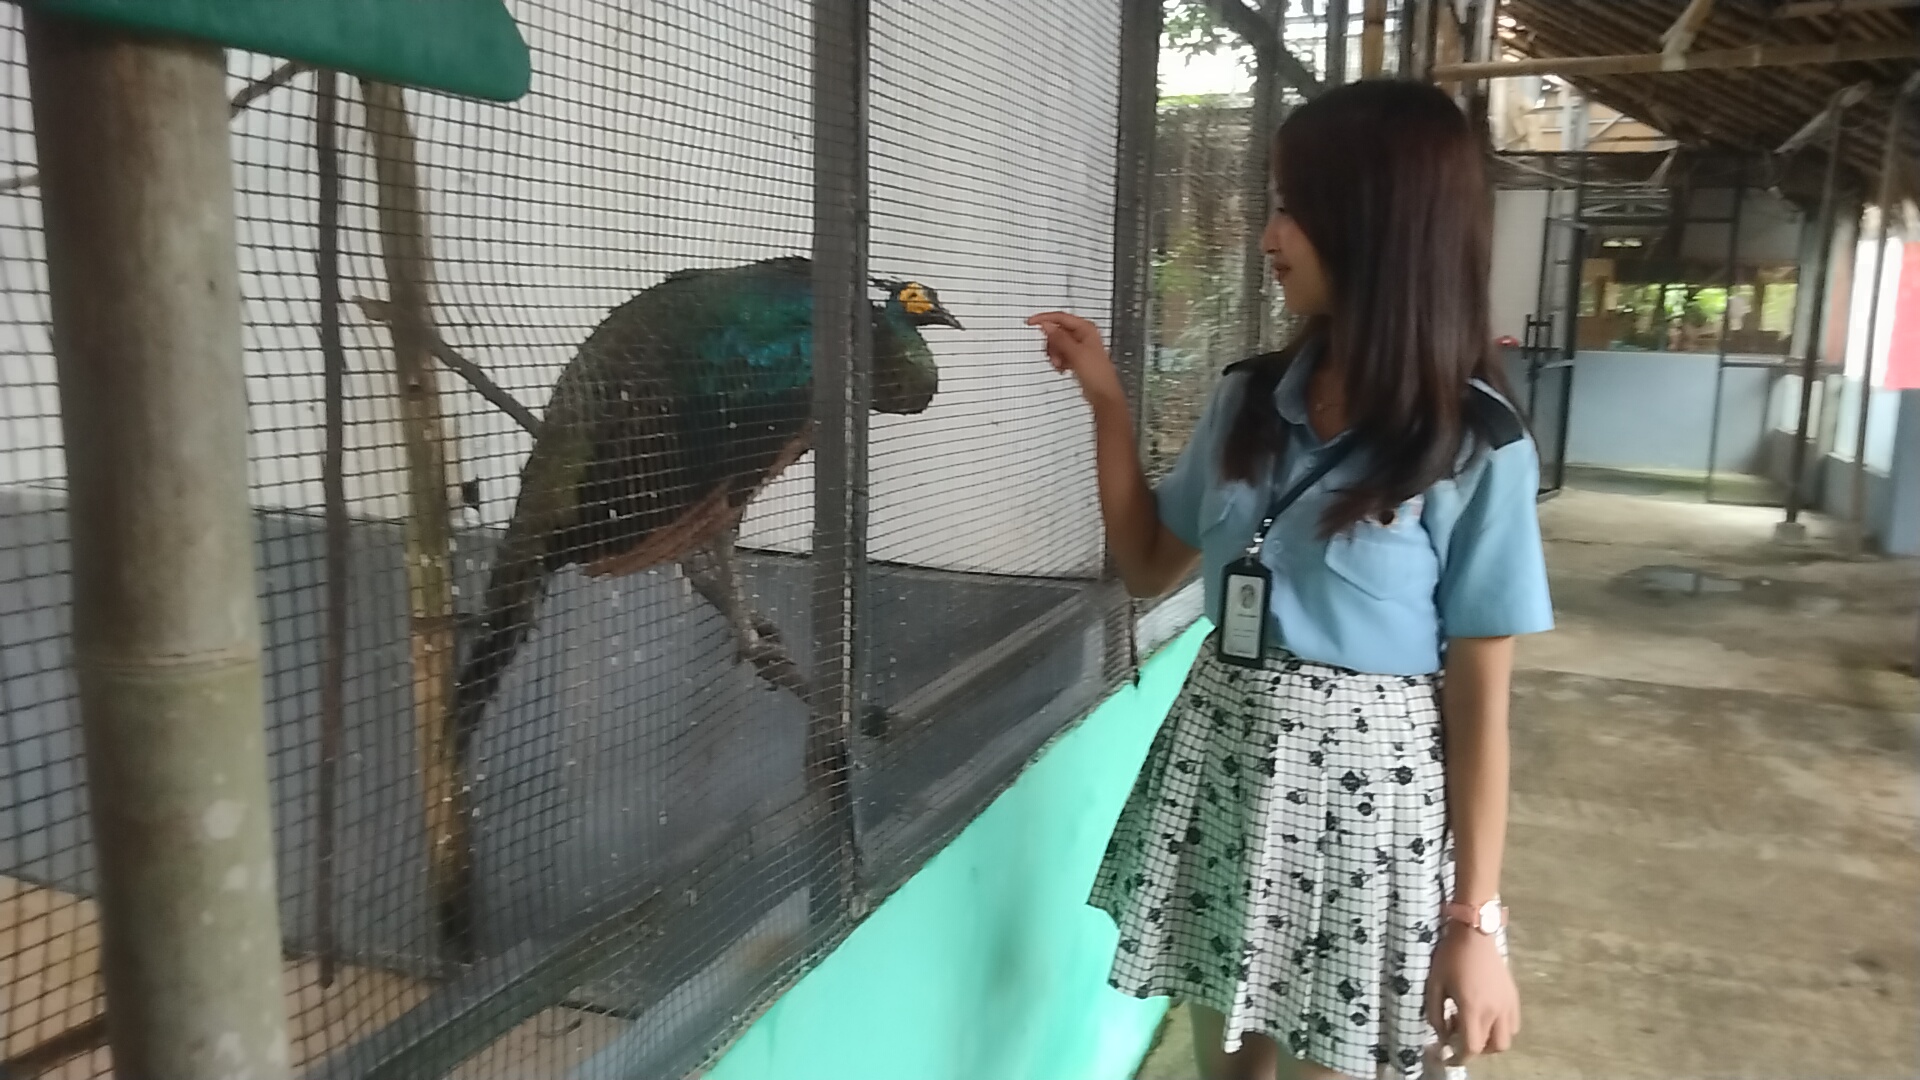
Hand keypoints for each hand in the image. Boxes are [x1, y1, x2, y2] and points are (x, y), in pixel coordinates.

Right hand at [1027, 311, 1124, 407]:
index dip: (1044, 318)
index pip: (1060, 317)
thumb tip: (1046, 325)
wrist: (1103, 393)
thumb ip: (1059, 338)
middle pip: (1056, 332)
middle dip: (1052, 345)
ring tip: (1060, 365)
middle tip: (1055, 356)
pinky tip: (1063, 368)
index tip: (1030, 322)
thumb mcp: (1075, 353)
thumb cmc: (1098, 374)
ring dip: (1055, 355)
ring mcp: (1079, 346)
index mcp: (1086, 328)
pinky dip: (1058, 361)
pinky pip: (1059, 354)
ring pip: (1056, 344)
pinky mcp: (1075, 357)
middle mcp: (1082, 335)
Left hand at [1425, 925, 1519, 1064]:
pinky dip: (1501, 1028)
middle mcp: (1495, 1011)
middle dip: (1473, 1049)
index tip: (1446, 1055)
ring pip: (1506, 1039)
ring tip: (1472, 1024)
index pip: (1472, 1048)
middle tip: (1457, 1035)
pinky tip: (1486, 1015)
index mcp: (1473, 1009)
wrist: (1475, 933)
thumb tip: (1442, 1033)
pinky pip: (1513, 1024)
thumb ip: (1434, 1014)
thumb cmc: (1450, 956)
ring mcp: (1508, 1004)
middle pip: (1491, 1048)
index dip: (1458, 1058)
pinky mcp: (1514, 996)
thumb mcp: (1433, 984)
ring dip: (1490, 1041)